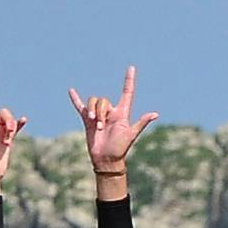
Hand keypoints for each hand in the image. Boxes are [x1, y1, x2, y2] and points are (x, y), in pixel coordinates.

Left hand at [0, 78, 28, 196]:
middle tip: (8, 134)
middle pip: (4, 113)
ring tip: (8, 141)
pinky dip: (19, 124)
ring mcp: (0, 132)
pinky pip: (16, 128)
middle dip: (9, 121)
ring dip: (13, 128)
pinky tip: (24, 120)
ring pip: (11, 121)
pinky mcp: (8, 139)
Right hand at [69, 66, 158, 194]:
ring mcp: (99, 115)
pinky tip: (71, 91)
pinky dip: (76, 100)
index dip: (129, 80)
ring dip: (92, 112)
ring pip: (93, 103)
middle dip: (100, 111)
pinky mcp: (88, 120)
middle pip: (103, 100)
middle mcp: (111, 112)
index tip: (131, 68)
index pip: (127, 92)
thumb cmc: (120, 148)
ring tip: (95, 125)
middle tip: (101, 126)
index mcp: (122, 113)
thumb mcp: (131, 134)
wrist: (106, 159)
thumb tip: (155, 114)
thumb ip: (141, 123)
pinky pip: (81, 107)